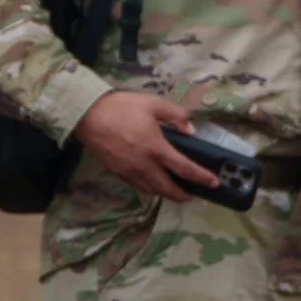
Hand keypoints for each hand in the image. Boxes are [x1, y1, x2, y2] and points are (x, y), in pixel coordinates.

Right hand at [74, 91, 216, 203]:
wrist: (86, 114)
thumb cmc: (121, 107)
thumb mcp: (153, 104)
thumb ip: (176, 115)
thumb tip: (191, 129)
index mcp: (156, 148)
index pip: (185, 169)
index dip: (202, 178)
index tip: (214, 183)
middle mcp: (144, 165)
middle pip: (167, 188)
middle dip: (182, 195)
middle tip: (192, 196)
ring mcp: (128, 171)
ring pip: (150, 190)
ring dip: (164, 193)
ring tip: (173, 191)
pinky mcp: (116, 171)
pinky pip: (136, 185)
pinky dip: (147, 187)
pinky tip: (151, 182)